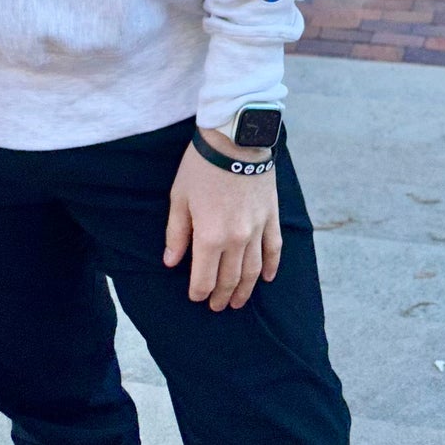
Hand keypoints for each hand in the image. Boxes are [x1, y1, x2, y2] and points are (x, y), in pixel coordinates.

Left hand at [163, 132, 280, 311]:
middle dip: (221, 297)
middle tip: (216, 306)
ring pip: (252, 271)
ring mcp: (257, 229)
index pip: (204, 279)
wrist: (235, 138)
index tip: (195, 297)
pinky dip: (271, 267)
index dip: (198, 293)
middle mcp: (236, 239)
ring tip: (238, 302)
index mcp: (210, 236)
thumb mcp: (179, 197)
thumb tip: (170, 261)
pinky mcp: (271, 216)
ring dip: (245, 290)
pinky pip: (274, 249)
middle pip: (230, 280)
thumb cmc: (201, 166)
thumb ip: (176, 233)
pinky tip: (266, 278)